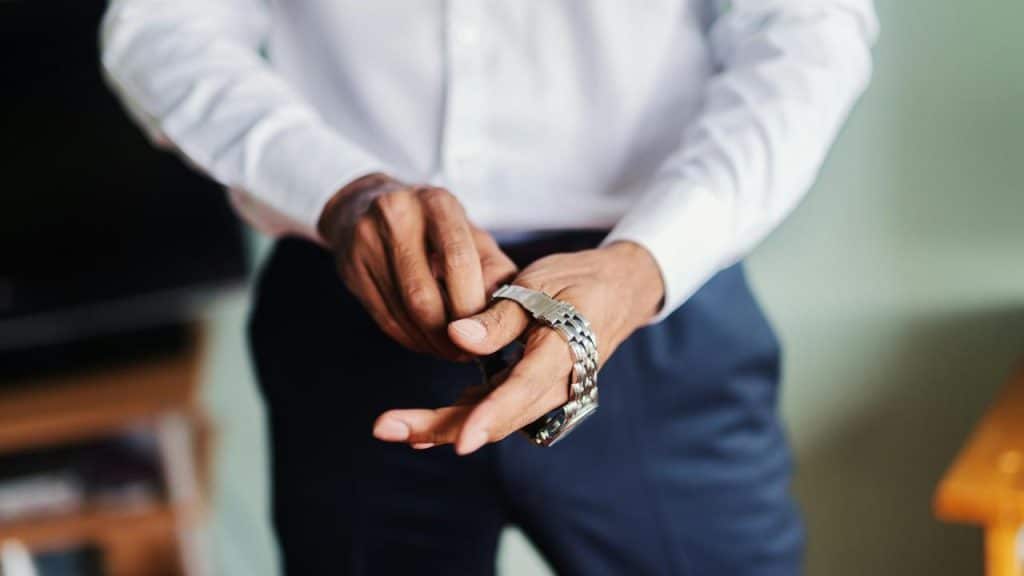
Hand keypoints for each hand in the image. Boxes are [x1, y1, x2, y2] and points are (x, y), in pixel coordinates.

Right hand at [319, 173, 516, 358]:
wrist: (365, 205)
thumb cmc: (433, 226)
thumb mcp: (470, 234)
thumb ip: (494, 269)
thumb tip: (509, 314)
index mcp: (437, 202)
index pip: (458, 261)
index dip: (473, 306)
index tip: (487, 331)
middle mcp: (398, 213)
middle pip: (426, 293)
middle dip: (452, 333)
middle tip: (469, 352)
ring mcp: (367, 239)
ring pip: (404, 311)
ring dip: (432, 343)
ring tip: (452, 351)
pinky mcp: (349, 266)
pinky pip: (385, 318)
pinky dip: (411, 339)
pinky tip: (427, 343)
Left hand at [372, 241, 664, 452]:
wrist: (618, 292)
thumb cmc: (578, 282)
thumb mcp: (541, 285)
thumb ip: (501, 315)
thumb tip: (456, 335)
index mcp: (563, 353)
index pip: (524, 390)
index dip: (491, 416)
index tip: (461, 442)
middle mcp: (556, 385)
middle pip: (497, 417)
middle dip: (443, 427)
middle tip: (387, 428)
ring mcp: (543, 393)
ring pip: (490, 418)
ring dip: (442, 426)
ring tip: (391, 428)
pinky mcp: (528, 390)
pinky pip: (492, 409)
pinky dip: (458, 417)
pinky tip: (419, 429)